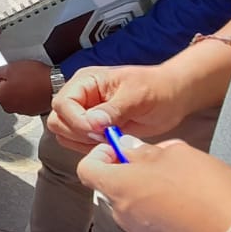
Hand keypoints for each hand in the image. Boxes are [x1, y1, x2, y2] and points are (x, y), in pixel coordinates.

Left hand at [0, 60, 54, 114]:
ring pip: (10, 98)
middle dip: (2, 84)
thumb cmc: (36, 77)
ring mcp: (19, 110)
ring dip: (14, 90)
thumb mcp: (11, 68)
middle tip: (12, 73)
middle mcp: (7, 106)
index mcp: (0, 96)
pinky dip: (24, 95)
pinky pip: (22, 101)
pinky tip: (32, 87)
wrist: (57, 86)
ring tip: (24, 79)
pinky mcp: (30, 110)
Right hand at [47, 65, 190, 152]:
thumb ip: (114, 109)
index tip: (98, 129)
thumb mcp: (137, 94)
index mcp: (86, 82)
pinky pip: (78, 144)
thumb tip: (93, 122)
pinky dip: (90, 149)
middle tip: (105, 135)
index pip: (63, 103)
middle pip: (58, 121)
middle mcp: (81, 98)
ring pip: (65, 135)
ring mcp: (85, 115)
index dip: (76, 120)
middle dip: (79, 132)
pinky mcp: (93, 131)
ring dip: (83, 143)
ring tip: (110, 138)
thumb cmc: (156, 87)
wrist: (172, 97)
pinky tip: (110, 143)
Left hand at [77, 138, 230, 231]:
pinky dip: (165, 218)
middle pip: (113, 189)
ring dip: (150, 196)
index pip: (87, 169)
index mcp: (121, 187)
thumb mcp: (179, 155)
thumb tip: (132, 151)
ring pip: (135, 209)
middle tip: (163, 165)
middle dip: (132, 174)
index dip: (101, 154)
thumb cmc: (208, 191)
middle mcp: (123, 215)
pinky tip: (193, 212)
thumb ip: (147, 152)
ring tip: (184, 188)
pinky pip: (153, 228)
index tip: (122, 150)